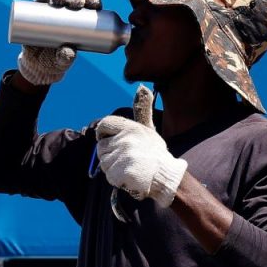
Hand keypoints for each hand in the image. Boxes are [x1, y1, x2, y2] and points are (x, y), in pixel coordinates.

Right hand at [15, 0, 103, 85]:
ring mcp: (53, 11)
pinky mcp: (38, 12)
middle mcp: (68, 13)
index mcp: (82, 22)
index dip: (93, 1)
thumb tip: (69, 52)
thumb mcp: (62, 62)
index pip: (91, 7)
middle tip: (75, 4)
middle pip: (75, 0)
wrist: (36, 64)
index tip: (93, 3)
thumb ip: (65, 59)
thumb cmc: (56, 62)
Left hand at [95, 86, 186, 207]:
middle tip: (127, 158)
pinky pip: (109, 175)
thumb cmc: (155, 153)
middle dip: (110, 154)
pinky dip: (117, 178)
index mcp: (129, 127)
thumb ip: (141, 110)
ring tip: (130, 167)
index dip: (103, 134)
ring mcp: (121, 156)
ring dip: (113, 167)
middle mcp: (124, 140)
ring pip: (104, 162)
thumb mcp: (148, 128)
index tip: (109, 140)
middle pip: (101, 147)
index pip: (104, 124)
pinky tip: (130, 176)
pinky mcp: (119, 172)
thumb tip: (142, 87)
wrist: (165, 176)